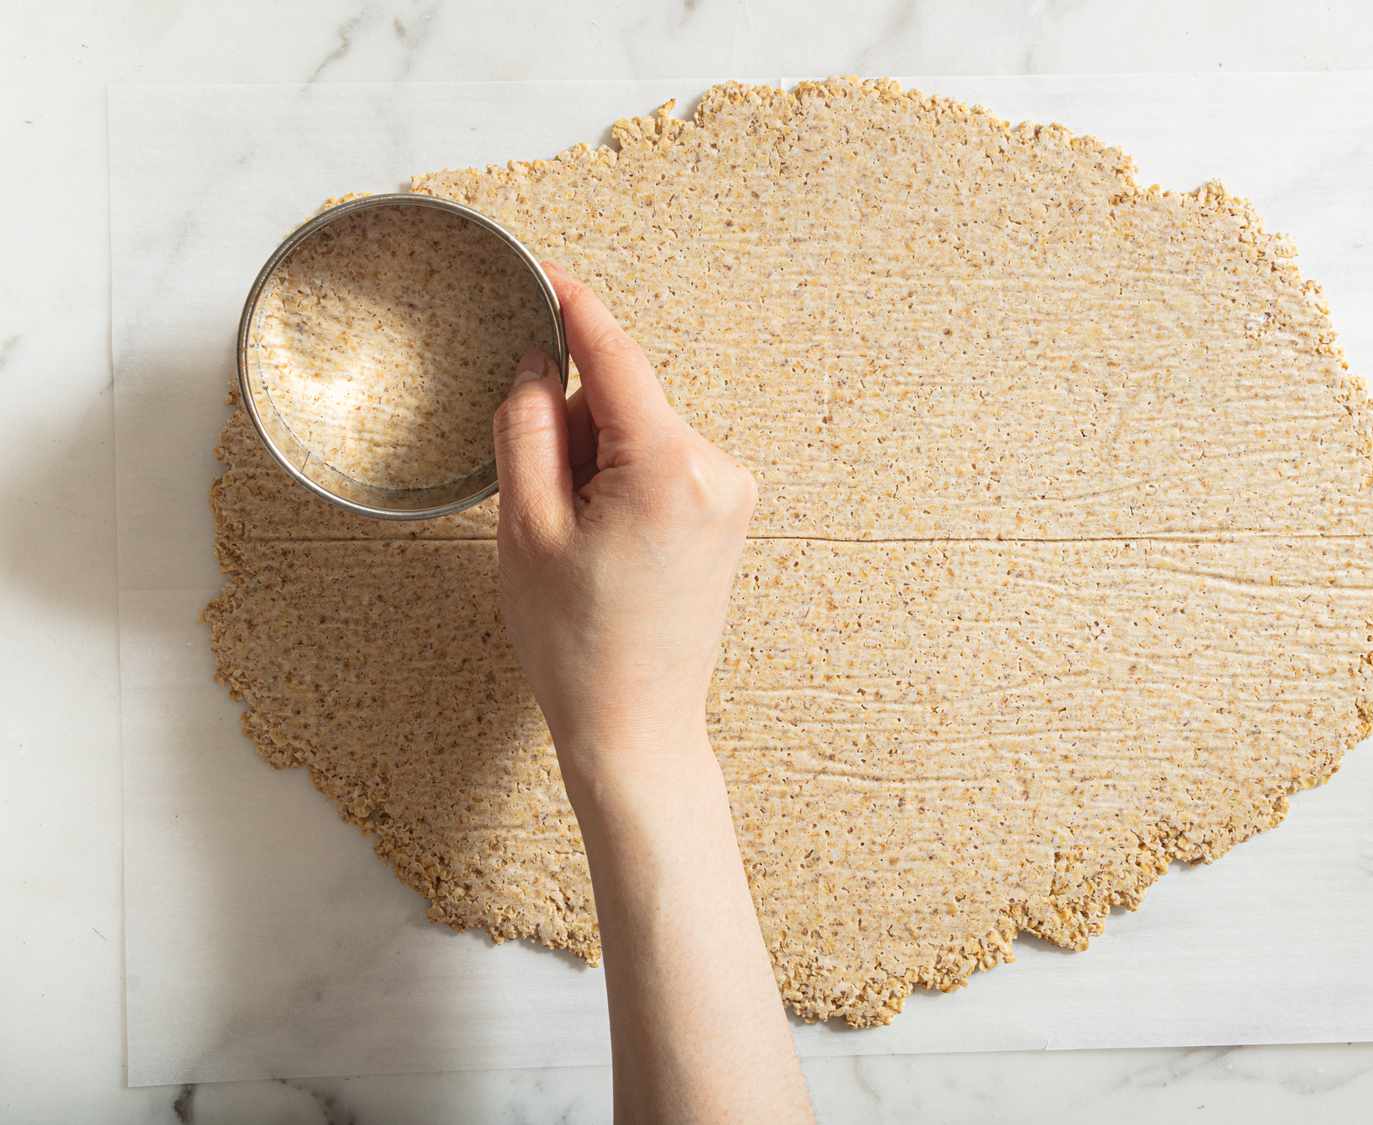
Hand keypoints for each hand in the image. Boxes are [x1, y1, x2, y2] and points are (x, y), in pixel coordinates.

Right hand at [491, 263, 756, 770]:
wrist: (637, 727)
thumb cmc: (577, 643)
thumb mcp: (525, 527)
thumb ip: (526, 426)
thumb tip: (536, 359)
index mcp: (668, 465)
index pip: (614, 354)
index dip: (572, 306)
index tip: (541, 269)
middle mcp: (717, 467)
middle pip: (623, 397)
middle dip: (572, 424)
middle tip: (544, 504)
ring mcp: (732, 491)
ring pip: (639, 430)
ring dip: (596, 458)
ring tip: (578, 539)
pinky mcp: (729, 512)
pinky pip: (661, 461)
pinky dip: (623, 478)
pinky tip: (607, 542)